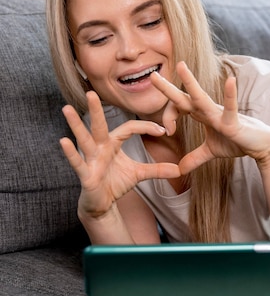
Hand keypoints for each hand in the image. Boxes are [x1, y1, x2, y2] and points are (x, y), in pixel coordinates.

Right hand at [60, 91, 179, 219]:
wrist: (102, 204)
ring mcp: (90, 160)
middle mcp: (99, 148)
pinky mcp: (85, 175)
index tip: (164, 130)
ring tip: (67, 108)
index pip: (128, 128)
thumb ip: (157, 170)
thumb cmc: (115, 183)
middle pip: (99, 125)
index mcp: (112, 144)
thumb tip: (179, 169)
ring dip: (75, 125)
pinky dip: (71, 153)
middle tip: (91, 91)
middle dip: (95, 109)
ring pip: (83, 139)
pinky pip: (77, 162)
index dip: (145, 127)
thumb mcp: (139, 174)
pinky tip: (63, 141)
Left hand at [150, 62, 269, 173]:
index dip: (169, 117)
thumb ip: (194, 158)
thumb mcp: (211, 151)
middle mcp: (209, 111)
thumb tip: (179, 170)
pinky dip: (230, 95)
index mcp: (202, 114)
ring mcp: (220, 114)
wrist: (260, 145)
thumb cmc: (237, 141)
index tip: (167, 132)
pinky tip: (231, 80)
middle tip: (152, 76)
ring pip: (202, 98)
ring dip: (190, 83)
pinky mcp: (233, 122)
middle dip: (167, 88)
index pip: (179, 108)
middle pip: (184, 98)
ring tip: (181, 66)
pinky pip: (231, 107)